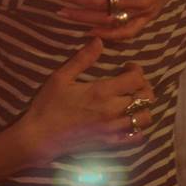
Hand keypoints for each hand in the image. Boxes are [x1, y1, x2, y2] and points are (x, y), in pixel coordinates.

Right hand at [18, 38, 156, 163]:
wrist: (40, 138)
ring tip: (133, 101)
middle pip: (146, 97)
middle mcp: (113, 111)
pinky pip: (136, 138)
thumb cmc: (48, 105)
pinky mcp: (110, 144)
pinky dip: (139, 129)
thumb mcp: (61, 77)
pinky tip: (129, 121)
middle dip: (144, 86)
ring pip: (145, 118)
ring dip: (144, 107)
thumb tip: (99, 41)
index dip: (137, 70)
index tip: (128, 67)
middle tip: (133, 83)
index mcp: (102, 91)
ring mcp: (113, 130)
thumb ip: (82, 59)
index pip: (136, 79)